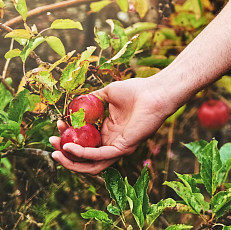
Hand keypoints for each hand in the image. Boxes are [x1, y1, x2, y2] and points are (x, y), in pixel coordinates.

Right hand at [50, 77, 176, 173]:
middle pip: (85, 156)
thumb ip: (92, 100)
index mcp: (109, 131)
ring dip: (71, 161)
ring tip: (56, 152)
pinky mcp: (124, 148)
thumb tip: (75, 102)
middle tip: (51, 142)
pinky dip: (82, 154)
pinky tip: (69, 146)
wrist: (155, 92)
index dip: (68, 136)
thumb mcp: (108, 94)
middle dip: (65, 152)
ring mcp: (118, 147)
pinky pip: (99, 156)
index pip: (84, 141)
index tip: (57, 124)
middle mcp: (112, 142)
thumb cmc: (137, 90)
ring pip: (91, 164)